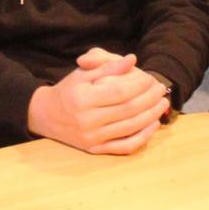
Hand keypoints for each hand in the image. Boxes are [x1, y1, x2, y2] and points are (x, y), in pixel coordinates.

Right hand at [27, 50, 168, 154]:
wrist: (46, 115)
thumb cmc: (68, 90)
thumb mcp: (83, 73)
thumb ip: (107, 66)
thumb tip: (132, 59)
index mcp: (82, 99)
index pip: (119, 92)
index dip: (139, 85)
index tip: (151, 77)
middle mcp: (86, 121)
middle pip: (128, 110)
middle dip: (149, 99)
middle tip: (162, 89)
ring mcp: (91, 138)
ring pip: (129, 128)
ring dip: (151, 116)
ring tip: (162, 103)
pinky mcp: (95, 150)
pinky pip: (124, 147)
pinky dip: (142, 137)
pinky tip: (153, 125)